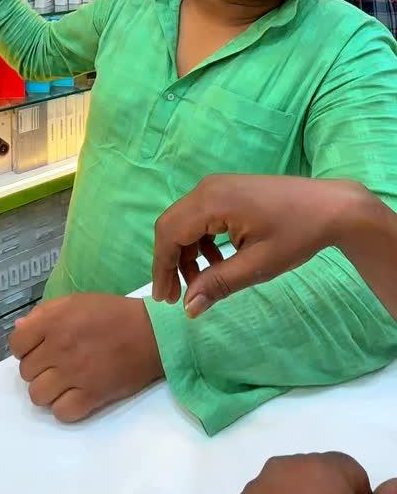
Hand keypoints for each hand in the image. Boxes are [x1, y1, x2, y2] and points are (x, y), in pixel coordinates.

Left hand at [9, 293, 163, 422]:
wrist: (151, 334)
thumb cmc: (112, 314)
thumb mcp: (76, 302)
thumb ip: (44, 313)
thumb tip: (20, 329)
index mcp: (54, 322)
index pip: (16, 345)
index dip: (25, 348)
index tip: (40, 349)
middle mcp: (59, 348)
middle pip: (26, 372)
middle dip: (39, 369)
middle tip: (57, 364)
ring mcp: (74, 374)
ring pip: (38, 396)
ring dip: (48, 390)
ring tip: (65, 382)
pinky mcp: (92, 396)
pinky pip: (61, 413)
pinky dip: (65, 408)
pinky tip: (76, 395)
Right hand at [152, 174, 367, 317]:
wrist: (331, 206)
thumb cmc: (297, 234)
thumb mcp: (258, 265)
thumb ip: (218, 284)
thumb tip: (188, 308)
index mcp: (212, 201)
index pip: (169, 234)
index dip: (162, 268)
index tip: (165, 300)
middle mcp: (208, 188)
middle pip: (172, 226)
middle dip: (170, 262)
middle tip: (176, 297)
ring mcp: (217, 186)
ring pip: (185, 222)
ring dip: (186, 253)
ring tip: (202, 283)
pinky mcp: (227, 190)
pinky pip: (200, 216)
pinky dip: (201, 241)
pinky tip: (218, 261)